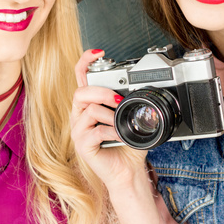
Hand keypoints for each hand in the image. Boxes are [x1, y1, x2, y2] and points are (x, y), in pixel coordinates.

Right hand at [70, 50, 148, 192]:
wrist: (127, 171)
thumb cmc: (128, 145)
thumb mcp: (131, 118)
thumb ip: (131, 103)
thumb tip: (144, 89)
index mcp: (90, 104)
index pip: (80, 77)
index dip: (86, 62)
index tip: (98, 52)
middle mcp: (80, 115)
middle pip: (80, 92)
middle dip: (101, 92)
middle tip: (119, 100)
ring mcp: (79, 130)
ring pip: (88, 110)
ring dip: (109, 115)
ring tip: (122, 124)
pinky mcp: (82, 145)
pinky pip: (95, 132)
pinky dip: (112, 132)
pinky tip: (121, 136)